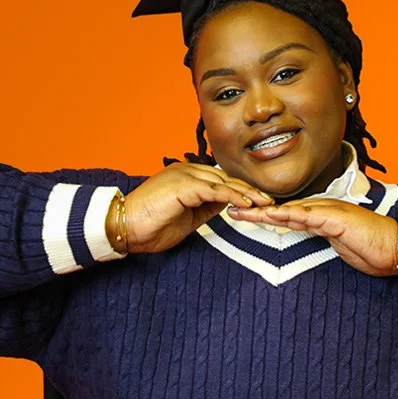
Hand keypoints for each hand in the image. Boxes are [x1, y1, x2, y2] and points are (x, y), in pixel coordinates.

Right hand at [121, 164, 272, 253]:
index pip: (220, 180)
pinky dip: (232, 196)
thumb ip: (208, 207)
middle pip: (225, 178)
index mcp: (186, 176)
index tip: (260, 201)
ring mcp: (183, 176)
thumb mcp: (190, 217)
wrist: (126, 228)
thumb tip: (229, 205)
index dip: (242, 190)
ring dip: (246, 192)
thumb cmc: (153, 226)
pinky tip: (247, 203)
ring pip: (222, 182)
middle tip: (270, 201)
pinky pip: (214, 190)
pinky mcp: (182, 186)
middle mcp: (185, 171)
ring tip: (265, 202)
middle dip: (250, 190)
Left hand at [227, 200, 397, 277]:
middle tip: (229, 207)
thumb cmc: (375, 250)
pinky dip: (290, 215)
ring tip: (241, 210)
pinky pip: (309, 216)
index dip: (265, 215)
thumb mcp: (342, 246)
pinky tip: (272, 215)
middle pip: (282, 210)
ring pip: (290, 210)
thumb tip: (313, 238)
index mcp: (323, 218)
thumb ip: (326, 239)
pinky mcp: (338, 219)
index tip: (244, 215)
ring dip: (264, 211)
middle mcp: (323, 211)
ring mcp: (330, 213)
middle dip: (255, 210)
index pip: (288, 216)